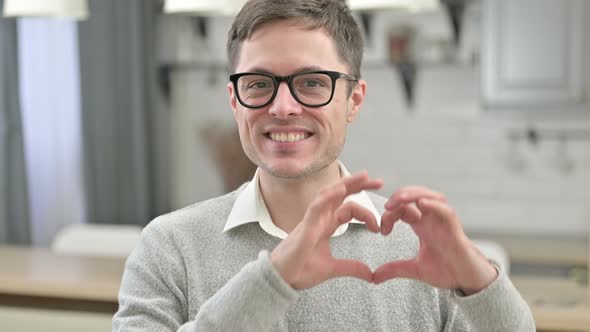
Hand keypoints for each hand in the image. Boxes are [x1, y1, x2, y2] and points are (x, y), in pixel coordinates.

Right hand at [270, 171, 382, 289]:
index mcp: (326, 225)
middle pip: (340, 194)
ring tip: (362, 176)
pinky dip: (328, 197)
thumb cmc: (300, 269)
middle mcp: (320, 218)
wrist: (281, 279)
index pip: (348, 207)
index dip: (366, 212)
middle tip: (379, 182)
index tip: (379, 227)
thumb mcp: (332, 268)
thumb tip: (371, 274)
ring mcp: (312, 220)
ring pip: (329, 194)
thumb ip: (352, 268)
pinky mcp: (305, 227)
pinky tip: (340, 190)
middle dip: (359, 185)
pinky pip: (316, 207)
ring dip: (346, 184)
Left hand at [373, 186, 497, 294]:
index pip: (403, 208)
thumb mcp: (414, 269)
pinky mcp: (454, 227)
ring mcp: (443, 221)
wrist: (466, 280)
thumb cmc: (445, 270)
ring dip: (413, 195)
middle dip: (399, 197)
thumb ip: (394, 269)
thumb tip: (373, 278)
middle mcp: (432, 219)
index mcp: (422, 224)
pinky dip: (434, 205)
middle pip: (415, 195)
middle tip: (387, 206)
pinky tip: (421, 205)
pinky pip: (445, 210)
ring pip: (430, 196)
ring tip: (399, 200)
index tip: (382, 230)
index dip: (390, 214)